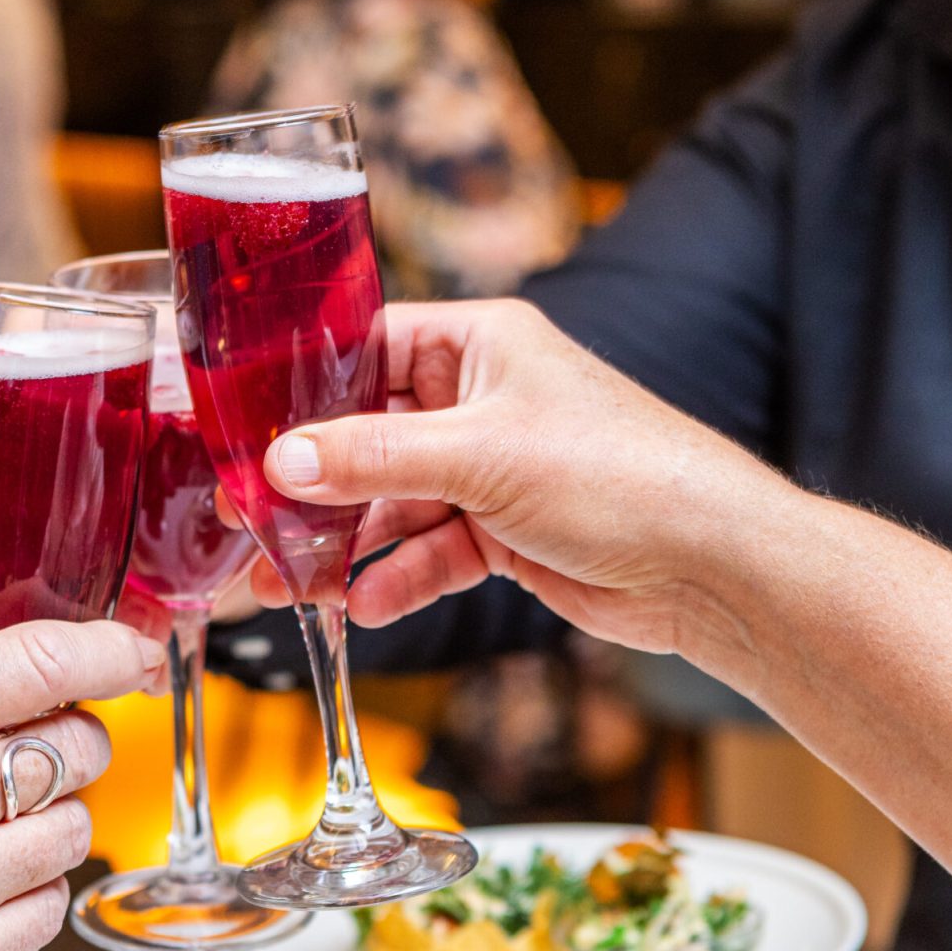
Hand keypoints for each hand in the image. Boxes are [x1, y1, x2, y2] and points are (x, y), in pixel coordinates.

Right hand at [249, 300, 783, 657]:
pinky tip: (364, 606)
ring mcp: (493, 469)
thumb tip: (282, 462)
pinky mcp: (506, 532)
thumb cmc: (619, 472)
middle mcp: (482, 399)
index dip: (302, 391)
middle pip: (369, 437)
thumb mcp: (481, 455)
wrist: (708, 563)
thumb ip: (373, 457)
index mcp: (479, 344)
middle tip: (252, 526)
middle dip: (313, 488)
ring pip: (394, 504)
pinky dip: (399, 578)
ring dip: (344, 546)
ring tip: (287, 585)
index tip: (243, 430)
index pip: (365, 350)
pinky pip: (432, 552)